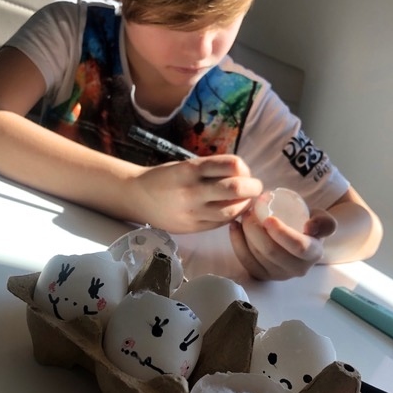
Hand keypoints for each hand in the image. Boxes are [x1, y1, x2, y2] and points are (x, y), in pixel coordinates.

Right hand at [133, 154, 262, 232]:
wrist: (138, 197)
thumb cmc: (166, 178)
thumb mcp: (187, 165)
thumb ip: (212, 170)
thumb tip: (244, 176)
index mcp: (191, 169)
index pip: (230, 165)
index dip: (244, 168)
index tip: (244, 171)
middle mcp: (192, 190)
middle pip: (235, 189)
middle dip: (252, 188)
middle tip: (255, 188)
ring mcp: (192, 211)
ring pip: (230, 211)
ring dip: (244, 206)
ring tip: (245, 201)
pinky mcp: (192, 227)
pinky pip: (220, 223)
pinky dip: (231, 217)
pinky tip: (231, 211)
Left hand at [229, 208, 337, 279]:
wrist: (299, 239)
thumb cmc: (308, 225)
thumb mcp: (321, 219)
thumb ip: (323, 221)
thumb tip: (310, 227)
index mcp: (313, 254)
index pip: (298, 247)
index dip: (281, 233)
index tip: (268, 218)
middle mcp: (297, 269)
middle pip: (272, 252)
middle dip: (256, 231)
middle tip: (249, 213)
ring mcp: (278, 275)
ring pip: (256, 256)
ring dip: (245, 235)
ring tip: (242, 217)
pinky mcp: (262, 275)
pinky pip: (245, 261)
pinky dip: (237, 243)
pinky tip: (234, 227)